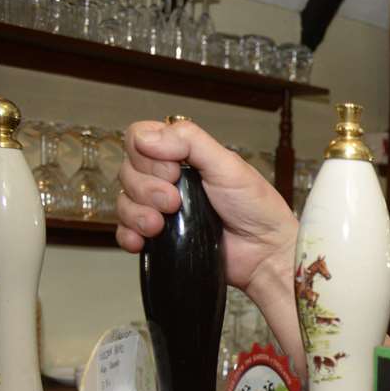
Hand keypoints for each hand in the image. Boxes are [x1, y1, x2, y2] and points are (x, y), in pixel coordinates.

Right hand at [114, 118, 296, 303]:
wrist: (265, 253)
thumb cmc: (256, 208)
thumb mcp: (228, 165)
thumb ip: (191, 142)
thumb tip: (147, 136)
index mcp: (183, 157)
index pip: (139, 139)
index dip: (146, 154)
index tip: (173, 172)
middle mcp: (168, 180)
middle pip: (128, 171)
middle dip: (146, 188)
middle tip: (175, 202)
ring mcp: (161, 209)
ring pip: (124, 201)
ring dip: (137, 213)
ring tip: (161, 225)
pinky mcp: (160, 238)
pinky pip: (125, 232)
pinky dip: (128, 234)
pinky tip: (142, 240)